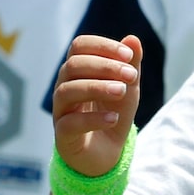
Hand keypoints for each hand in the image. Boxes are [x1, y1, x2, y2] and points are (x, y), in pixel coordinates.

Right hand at [50, 34, 140, 175]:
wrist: (106, 155)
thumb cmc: (113, 113)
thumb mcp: (128, 88)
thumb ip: (131, 65)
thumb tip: (133, 39)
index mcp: (77, 71)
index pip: (79, 46)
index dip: (102, 46)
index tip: (128, 56)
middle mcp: (64, 87)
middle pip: (73, 66)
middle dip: (104, 67)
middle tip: (131, 75)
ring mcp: (60, 111)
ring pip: (67, 91)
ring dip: (97, 87)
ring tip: (122, 91)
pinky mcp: (62, 135)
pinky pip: (70, 123)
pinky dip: (93, 118)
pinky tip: (113, 117)